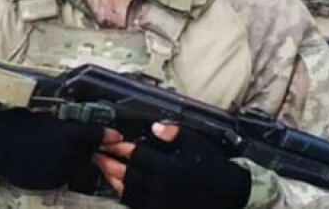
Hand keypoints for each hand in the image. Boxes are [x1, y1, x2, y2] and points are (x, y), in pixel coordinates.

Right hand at [0, 107, 121, 189]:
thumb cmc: (18, 124)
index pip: (95, 135)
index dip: (107, 135)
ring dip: (74, 159)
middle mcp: (64, 154)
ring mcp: (56, 171)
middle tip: (74, 140)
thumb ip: (69, 123)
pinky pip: (62, 176)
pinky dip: (60, 170)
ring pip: (76, 165)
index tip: (116, 136)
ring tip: (55, 150)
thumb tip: (86, 125)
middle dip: (87, 147)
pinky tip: (46, 160)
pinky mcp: (48, 183)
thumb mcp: (46, 117)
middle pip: (88, 152)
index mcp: (65, 133)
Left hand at [94, 123, 250, 208]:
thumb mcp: (197, 144)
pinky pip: (137, 206)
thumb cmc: (214, 167)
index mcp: (168, 168)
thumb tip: (155, 127)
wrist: (231, 194)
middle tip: (97, 155)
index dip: (121, 148)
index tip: (110, 141)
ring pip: (129, 193)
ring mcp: (160, 203)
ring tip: (104, 170)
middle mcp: (161, 188)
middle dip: (110, 164)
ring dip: (114, 181)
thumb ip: (175, 134)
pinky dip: (125, 196)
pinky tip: (121, 189)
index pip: (137, 156)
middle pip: (127, 175)